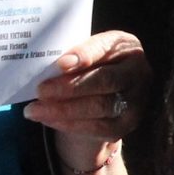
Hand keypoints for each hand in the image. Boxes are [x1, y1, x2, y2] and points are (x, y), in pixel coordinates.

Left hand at [29, 30, 148, 165]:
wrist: (110, 95)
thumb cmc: (92, 67)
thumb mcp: (88, 53)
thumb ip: (74, 56)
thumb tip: (50, 67)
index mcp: (126, 46)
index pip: (106, 48)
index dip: (84, 55)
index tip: (60, 64)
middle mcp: (138, 72)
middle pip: (105, 80)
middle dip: (70, 87)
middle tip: (40, 90)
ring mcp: (136, 101)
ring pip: (100, 107)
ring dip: (64, 109)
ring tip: (35, 109)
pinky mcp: (127, 124)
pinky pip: (98, 128)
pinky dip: (70, 124)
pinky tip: (49, 119)